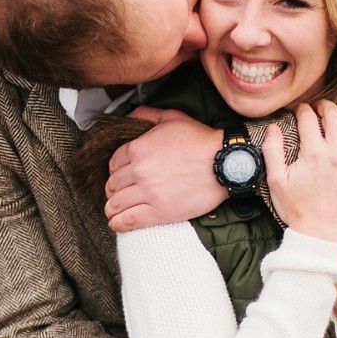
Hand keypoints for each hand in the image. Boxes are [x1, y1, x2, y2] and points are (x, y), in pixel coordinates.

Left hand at [104, 106, 225, 231]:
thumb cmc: (201, 141)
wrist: (224, 164)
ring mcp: (148, 192)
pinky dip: (118, 223)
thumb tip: (129, 115)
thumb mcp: (172, 117)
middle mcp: (139, 170)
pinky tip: (117, 223)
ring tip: (114, 212)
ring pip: (116, 204)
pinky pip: (128, 220)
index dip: (114, 171)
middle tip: (118, 194)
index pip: (113, 163)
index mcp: (139, 148)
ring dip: (112, 208)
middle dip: (113, 190)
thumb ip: (146, 114)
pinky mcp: (159, 211)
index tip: (120, 177)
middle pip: (113, 184)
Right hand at [263, 102, 336, 242]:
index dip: (300, 109)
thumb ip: (272, 151)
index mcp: (313, 153)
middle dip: (323, 106)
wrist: (318, 232)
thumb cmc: (296, 208)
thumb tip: (273, 127)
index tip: (297, 111)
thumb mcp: (275, 180)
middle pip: (333, 115)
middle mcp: (336, 153)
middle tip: (318, 108)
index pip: (307, 118)